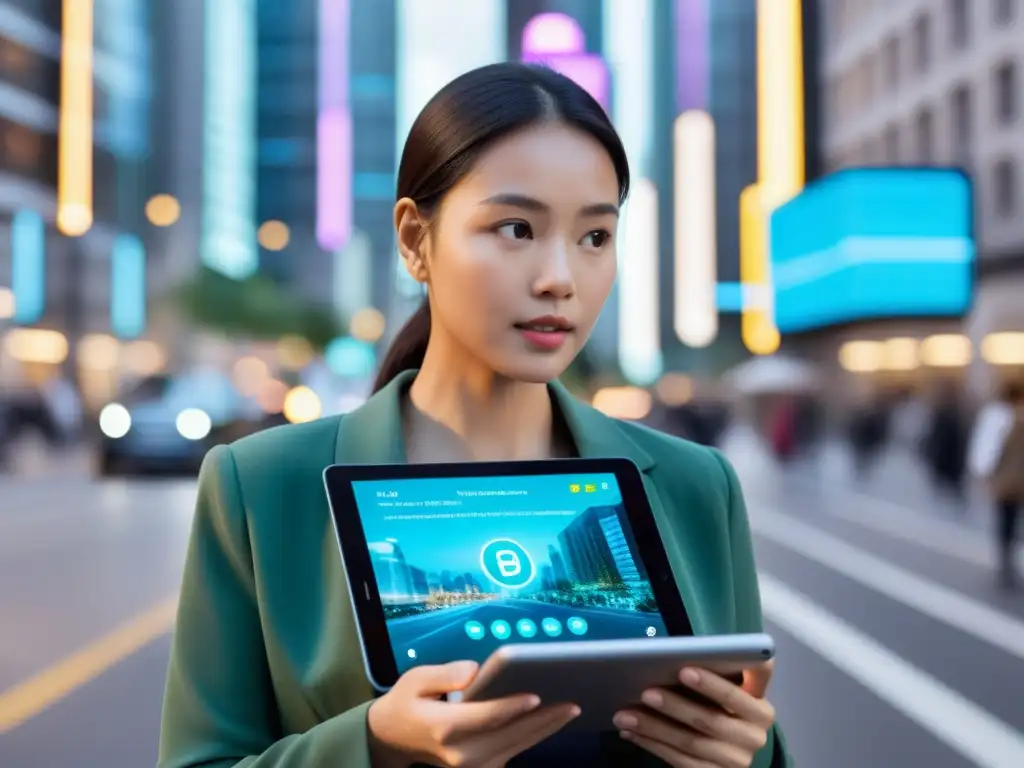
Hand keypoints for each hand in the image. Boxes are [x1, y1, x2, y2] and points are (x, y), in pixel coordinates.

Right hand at [367, 660, 579, 767]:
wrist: (393, 738)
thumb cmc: (407, 702)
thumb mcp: (415, 679)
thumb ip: (444, 674)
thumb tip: (476, 672)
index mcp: (444, 727)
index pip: (485, 717)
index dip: (511, 707)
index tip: (536, 695)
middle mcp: (461, 753)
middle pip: (509, 736)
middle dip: (542, 720)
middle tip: (571, 704)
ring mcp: (471, 766)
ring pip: (515, 747)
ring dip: (544, 730)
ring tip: (570, 711)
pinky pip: (512, 752)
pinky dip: (532, 737)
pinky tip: (551, 721)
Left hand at [612, 661, 775, 767]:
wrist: (727, 755)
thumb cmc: (717, 708)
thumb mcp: (721, 694)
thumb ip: (709, 678)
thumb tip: (664, 661)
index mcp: (759, 704)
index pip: (756, 679)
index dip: (720, 677)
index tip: (686, 669)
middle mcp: (755, 734)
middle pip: (712, 718)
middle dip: (675, 704)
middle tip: (645, 692)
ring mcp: (738, 760)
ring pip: (691, 742)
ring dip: (654, 727)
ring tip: (625, 715)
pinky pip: (680, 760)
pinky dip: (652, 744)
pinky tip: (631, 732)